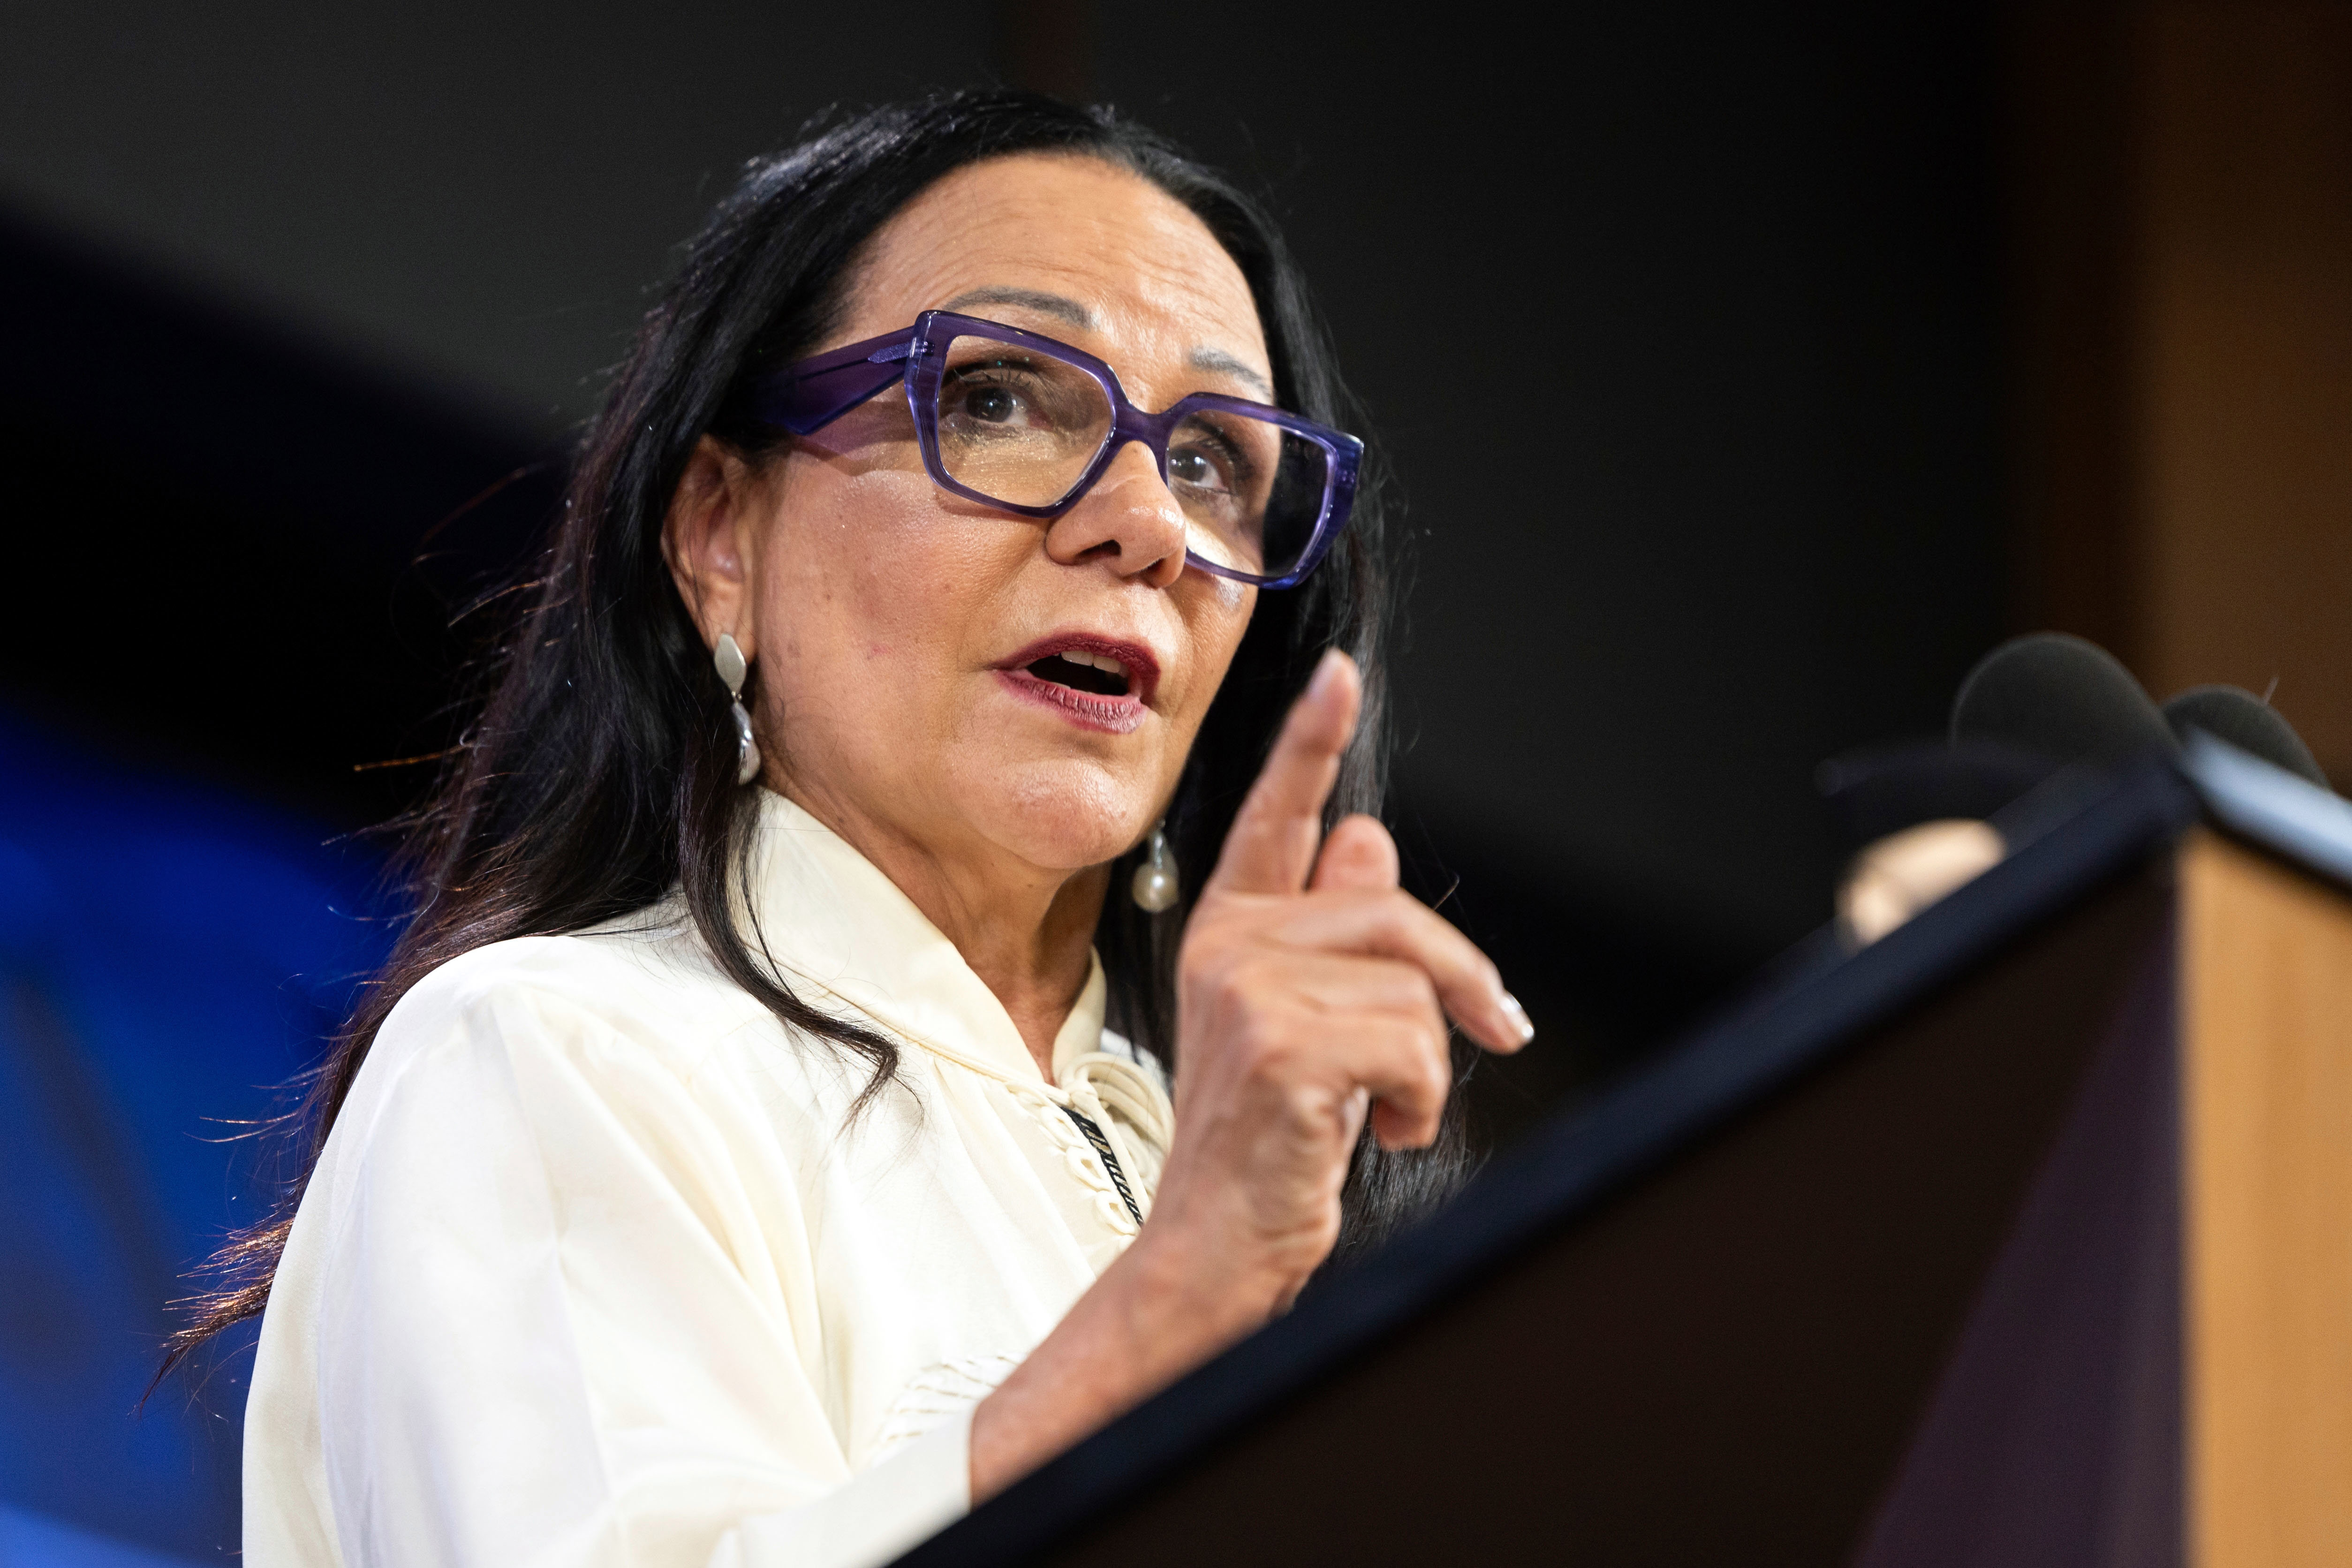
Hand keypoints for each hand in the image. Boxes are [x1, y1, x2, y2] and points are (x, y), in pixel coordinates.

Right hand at [968, 648, 1528, 1498]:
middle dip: (1458, 981)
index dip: (1310, 743)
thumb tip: (1368, 841)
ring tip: (1383, 1112)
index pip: (1274, 818)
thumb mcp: (1299, 1022)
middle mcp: (1231, 944)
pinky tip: (1378, 1132)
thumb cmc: (1261, 1142)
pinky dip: (1420, 1101)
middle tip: (1493, 1029)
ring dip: (1429, 1066)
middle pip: (1392, 910)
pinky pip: (1411, 1041)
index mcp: (1232, 931)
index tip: (1338, 675)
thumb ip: (1328, 931)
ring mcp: (1248, 989)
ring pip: (1412, 988)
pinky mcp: (1282, 1042)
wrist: (1212, 1244)